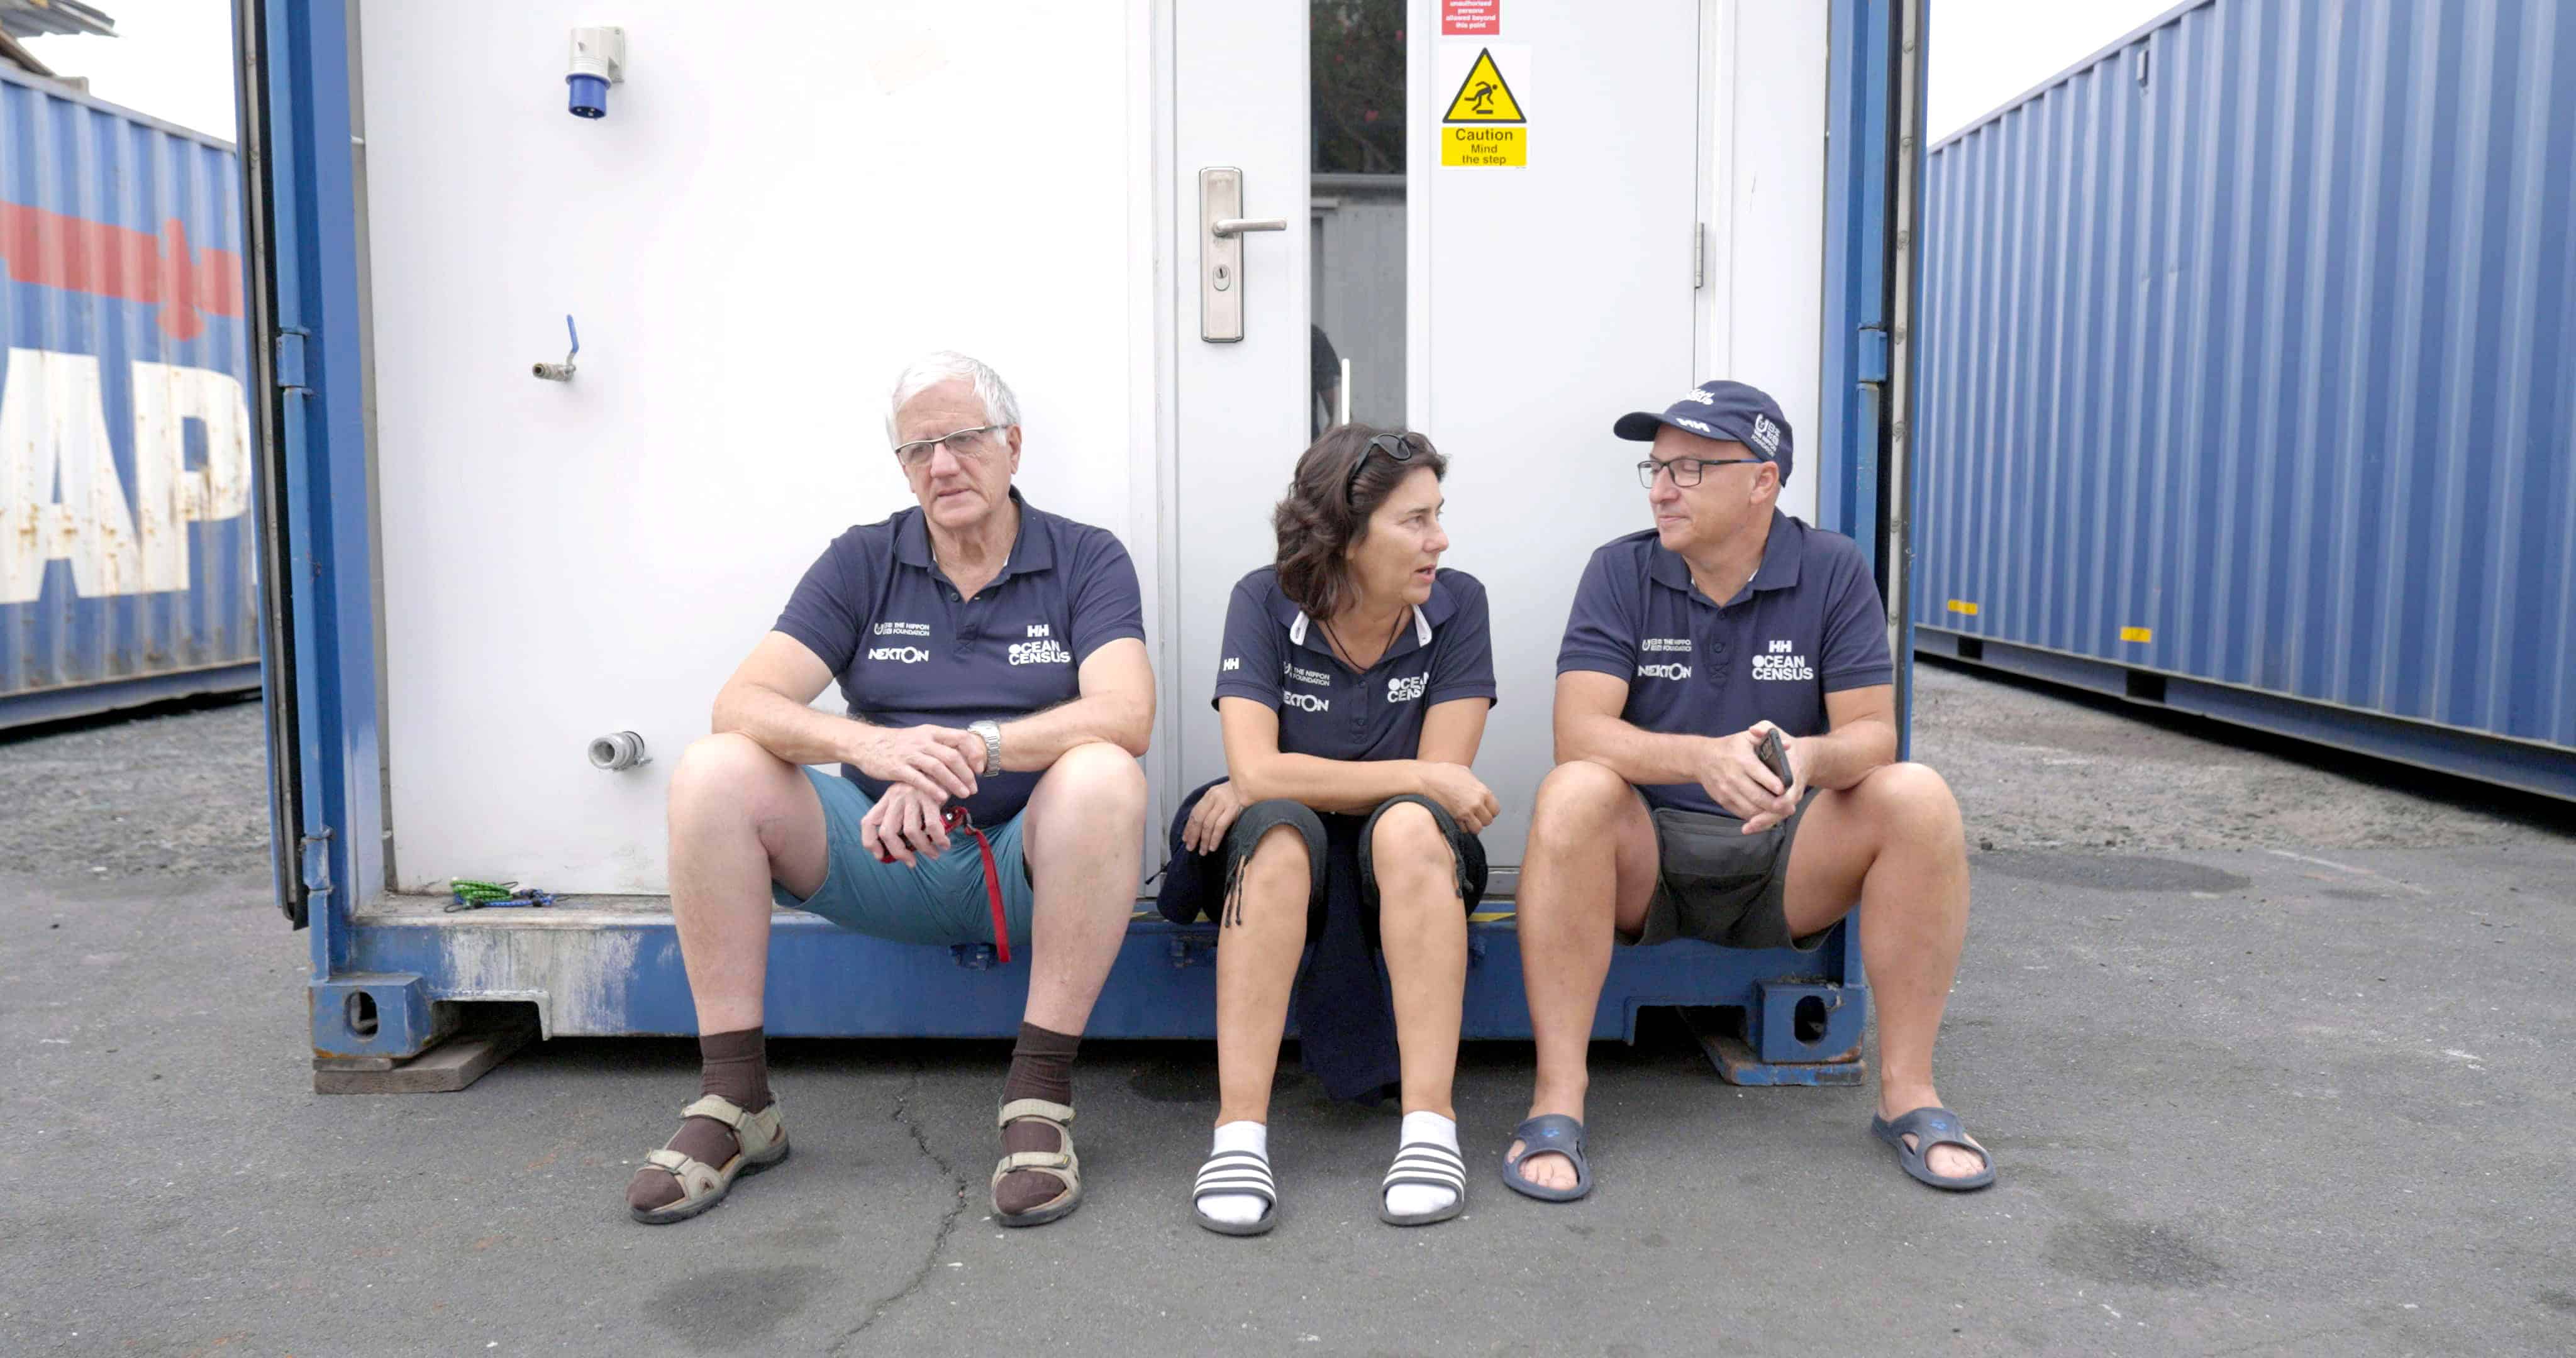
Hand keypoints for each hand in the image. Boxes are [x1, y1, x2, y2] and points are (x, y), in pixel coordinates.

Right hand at [849, 724, 984, 801]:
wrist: (867, 744)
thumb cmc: (899, 744)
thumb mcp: (921, 737)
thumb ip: (940, 744)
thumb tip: (964, 756)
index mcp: (931, 732)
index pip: (961, 738)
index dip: (974, 753)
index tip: (979, 769)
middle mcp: (923, 741)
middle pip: (952, 756)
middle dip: (967, 774)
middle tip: (974, 788)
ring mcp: (910, 754)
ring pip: (938, 768)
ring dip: (954, 782)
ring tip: (964, 795)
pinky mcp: (898, 768)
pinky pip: (919, 779)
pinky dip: (933, 788)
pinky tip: (943, 797)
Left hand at [861, 783, 950, 866]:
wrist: (943, 763)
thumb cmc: (927, 785)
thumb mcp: (907, 797)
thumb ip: (902, 816)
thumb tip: (904, 846)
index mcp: (887, 799)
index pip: (868, 822)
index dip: (870, 842)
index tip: (880, 855)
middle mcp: (896, 797)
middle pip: (887, 832)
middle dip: (899, 852)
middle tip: (911, 862)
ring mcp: (912, 797)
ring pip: (911, 831)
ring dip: (923, 848)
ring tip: (934, 854)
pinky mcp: (929, 797)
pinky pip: (932, 825)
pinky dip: (938, 839)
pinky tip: (944, 844)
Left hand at [1182, 780, 1251, 855]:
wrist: (1256, 784)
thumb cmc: (1241, 794)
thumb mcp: (1223, 796)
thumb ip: (1213, 806)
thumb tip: (1201, 827)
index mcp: (1210, 794)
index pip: (1195, 812)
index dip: (1189, 827)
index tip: (1186, 838)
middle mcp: (1215, 797)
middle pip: (1199, 819)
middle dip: (1193, 835)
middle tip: (1190, 847)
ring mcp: (1224, 802)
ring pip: (1208, 824)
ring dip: (1204, 840)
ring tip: (1202, 851)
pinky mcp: (1234, 809)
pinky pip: (1220, 826)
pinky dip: (1214, 838)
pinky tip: (1212, 847)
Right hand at [1415, 762, 1499, 834]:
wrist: (1425, 779)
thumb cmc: (1442, 773)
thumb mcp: (1464, 772)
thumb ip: (1474, 783)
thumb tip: (1476, 789)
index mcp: (1481, 791)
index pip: (1495, 809)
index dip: (1489, 811)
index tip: (1483, 810)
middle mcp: (1476, 803)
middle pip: (1487, 821)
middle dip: (1480, 819)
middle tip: (1473, 815)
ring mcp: (1465, 812)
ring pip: (1477, 829)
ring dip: (1471, 826)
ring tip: (1465, 820)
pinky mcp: (1454, 819)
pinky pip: (1463, 830)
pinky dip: (1460, 827)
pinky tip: (1455, 820)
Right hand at [1696, 722, 1803, 832]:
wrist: (1702, 759)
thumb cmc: (1730, 747)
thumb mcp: (1747, 737)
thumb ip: (1767, 737)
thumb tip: (1787, 744)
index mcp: (1742, 760)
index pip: (1760, 774)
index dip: (1773, 784)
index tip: (1784, 789)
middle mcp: (1733, 777)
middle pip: (1757, 796)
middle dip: (1776, 805)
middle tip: (1789, 807)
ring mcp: (1727, 791)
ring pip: (1751, 809)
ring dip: (1767, 813)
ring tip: (1781, 812)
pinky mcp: (1724, 801)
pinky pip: (1743, 813)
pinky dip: (1756, 816)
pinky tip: (1766, 813)